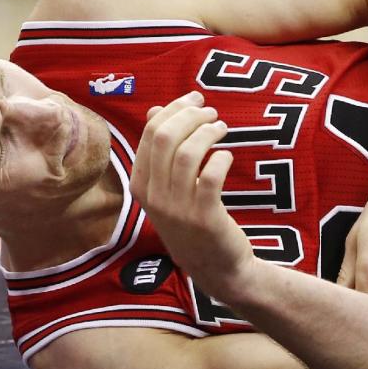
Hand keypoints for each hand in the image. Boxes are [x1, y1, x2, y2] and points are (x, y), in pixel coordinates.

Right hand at [130, 92, 255, 299]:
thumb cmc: (191, 221)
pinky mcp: (204, 217)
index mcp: (140, 186)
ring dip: (207, 132)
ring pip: (186, 154)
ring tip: (221, 127)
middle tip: (210, 112)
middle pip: (165, 138)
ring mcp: (178, 209)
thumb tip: (154, 109)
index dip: (173, 110)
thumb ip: (159, 151)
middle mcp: (154, 197)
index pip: (149, 135)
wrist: (215, 268)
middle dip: (189, 116)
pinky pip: (210, 176)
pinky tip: (227, 156)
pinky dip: (220, 159)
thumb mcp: (166, 188)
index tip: (194, 100)